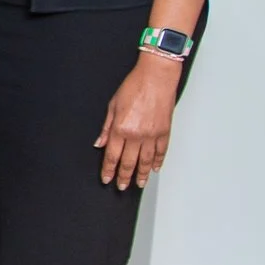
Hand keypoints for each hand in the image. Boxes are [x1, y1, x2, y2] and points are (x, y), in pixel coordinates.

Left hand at [97, 53, 180, 189]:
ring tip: (139, 183)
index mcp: (120, 128)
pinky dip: (158, 161)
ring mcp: (152, 134)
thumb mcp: (112, 105)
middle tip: (122, 187)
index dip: (109, 170)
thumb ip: (106, 128)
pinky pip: (161, 151)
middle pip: (129, 162)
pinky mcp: (165, 131)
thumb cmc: (134, 87)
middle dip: (124, 176)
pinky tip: (155, 168)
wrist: (156, 77)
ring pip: (146, 161)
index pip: (112, 156)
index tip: (107, 179)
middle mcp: (136, 135)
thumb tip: (100, 143)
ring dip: (142, 174)